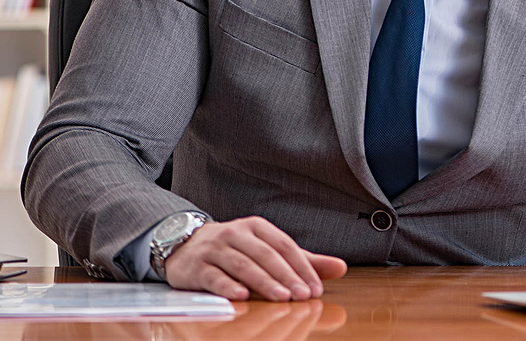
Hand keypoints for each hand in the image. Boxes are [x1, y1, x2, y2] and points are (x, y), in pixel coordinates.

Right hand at [164, 215, 346, 301]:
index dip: (301, 267)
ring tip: (281, 298)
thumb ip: (303, 260)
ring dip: (263, 282)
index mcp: (257, 227)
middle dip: (286, 276)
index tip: (315, 289)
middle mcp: (236, 233)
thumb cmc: (235, 250)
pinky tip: (242, 297)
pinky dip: (228, 286)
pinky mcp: (196, 266)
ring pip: (242, 265)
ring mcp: (215, 248)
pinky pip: (214, 276)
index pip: (284, 246)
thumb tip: (341, 267)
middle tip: (302, 296)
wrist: (184, 245)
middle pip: (266, 255)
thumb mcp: (267, 249)